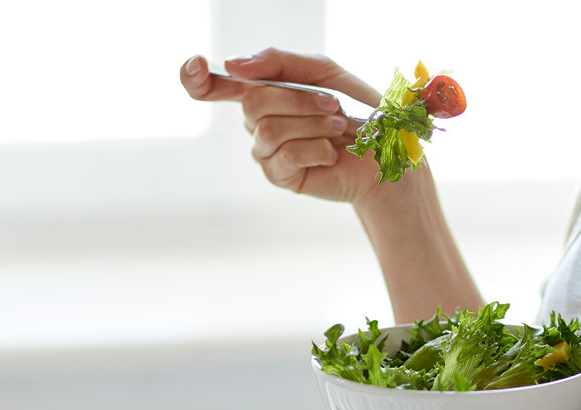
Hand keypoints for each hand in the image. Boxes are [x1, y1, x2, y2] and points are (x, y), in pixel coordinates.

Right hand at [180, 49, 385, 203]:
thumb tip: (233, 65)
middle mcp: (258, 121)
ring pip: (268, 130)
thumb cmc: (356, 110)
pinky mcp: (280, 176)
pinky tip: (330, 153)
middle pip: (252, 103)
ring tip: (338, 130)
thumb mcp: (323, 72)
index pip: (216, 85)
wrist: (385, 153)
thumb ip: (279, 62)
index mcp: (264, 91)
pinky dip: (315, 149)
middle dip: (297, 101)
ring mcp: (266, 151)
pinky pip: (284, 156)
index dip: (196, 78)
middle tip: (333, 106)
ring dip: (311, 125)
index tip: (196, 66)